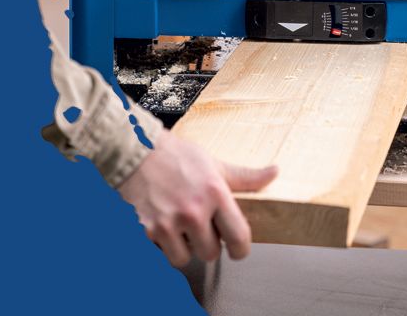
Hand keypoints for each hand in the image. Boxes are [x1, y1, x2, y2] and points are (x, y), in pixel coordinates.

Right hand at [117, 138, 277, 267]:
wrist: (132, 148)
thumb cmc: (174, 155)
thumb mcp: (213, 163)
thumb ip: (245, 176)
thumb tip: (274, 172)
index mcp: (214, 193)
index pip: (240, 239)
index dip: (239, 249)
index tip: (235, 249)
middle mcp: (193, 210)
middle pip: (210, 253)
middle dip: (204, 242)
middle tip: (194, 225)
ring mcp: (168, 221)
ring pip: (184, 258)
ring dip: (180, 246)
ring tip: (175, 225)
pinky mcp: (145, 228)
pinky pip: (159, 252)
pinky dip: (159, 243)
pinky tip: (158, 223)